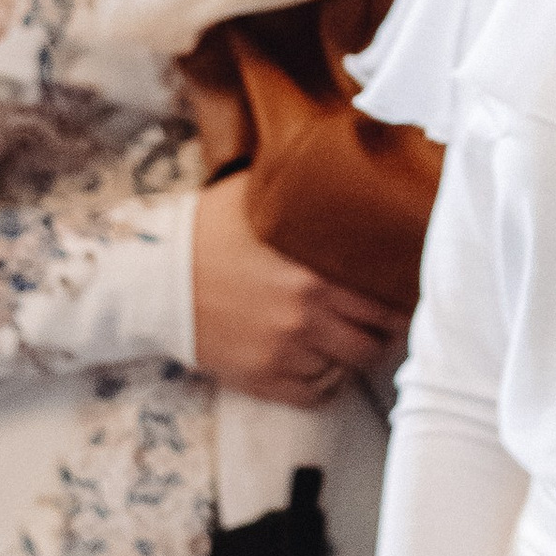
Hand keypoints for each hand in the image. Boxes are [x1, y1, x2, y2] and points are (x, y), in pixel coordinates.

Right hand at [188, 176, 402, 405]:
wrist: (151, 278)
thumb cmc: (207, 231)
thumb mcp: (262, 197)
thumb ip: (308, 190)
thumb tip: (344, 161)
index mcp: (316, 271)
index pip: (387, 298)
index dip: (402, 297)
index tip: (404, 291)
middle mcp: (306, 315)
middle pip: (376, 339)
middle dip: (385, 331)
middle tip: (385, 320)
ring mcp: (284, 351)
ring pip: (349, 368)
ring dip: (355, 355)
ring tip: (351, 338)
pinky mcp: (260, 378)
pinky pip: (315, 394)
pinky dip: (325, 382)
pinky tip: (322, 362)